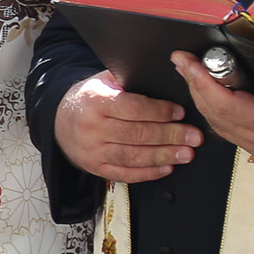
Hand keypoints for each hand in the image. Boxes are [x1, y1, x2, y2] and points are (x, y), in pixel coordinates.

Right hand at [54, 73, 200, 183]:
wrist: (59, 120)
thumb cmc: (88, 99)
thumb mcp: (102, 81)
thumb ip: (127, 81)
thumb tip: (161, 79)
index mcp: (96, 102)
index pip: (134, 108)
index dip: (161, 111)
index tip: (180, 112)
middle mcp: (92, 128)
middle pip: (138, 134)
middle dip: (171, 135)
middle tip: (193, 136)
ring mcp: (92, 151)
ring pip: (134, 156)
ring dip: (164, 156)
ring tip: (186, 154)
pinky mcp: (95, 167)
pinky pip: (125, 174)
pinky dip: (148, 173)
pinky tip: (166, 168)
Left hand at [172, 52, 253, 175]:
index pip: (227, 105)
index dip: (203, 83)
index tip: (188, 63)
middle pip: (213, 112)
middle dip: (193, 85)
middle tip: (180, 60)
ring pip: (216, 121)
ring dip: (200, 96)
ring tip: (188, 70)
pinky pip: (226, 127)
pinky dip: (212, 108)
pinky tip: (207, 93)